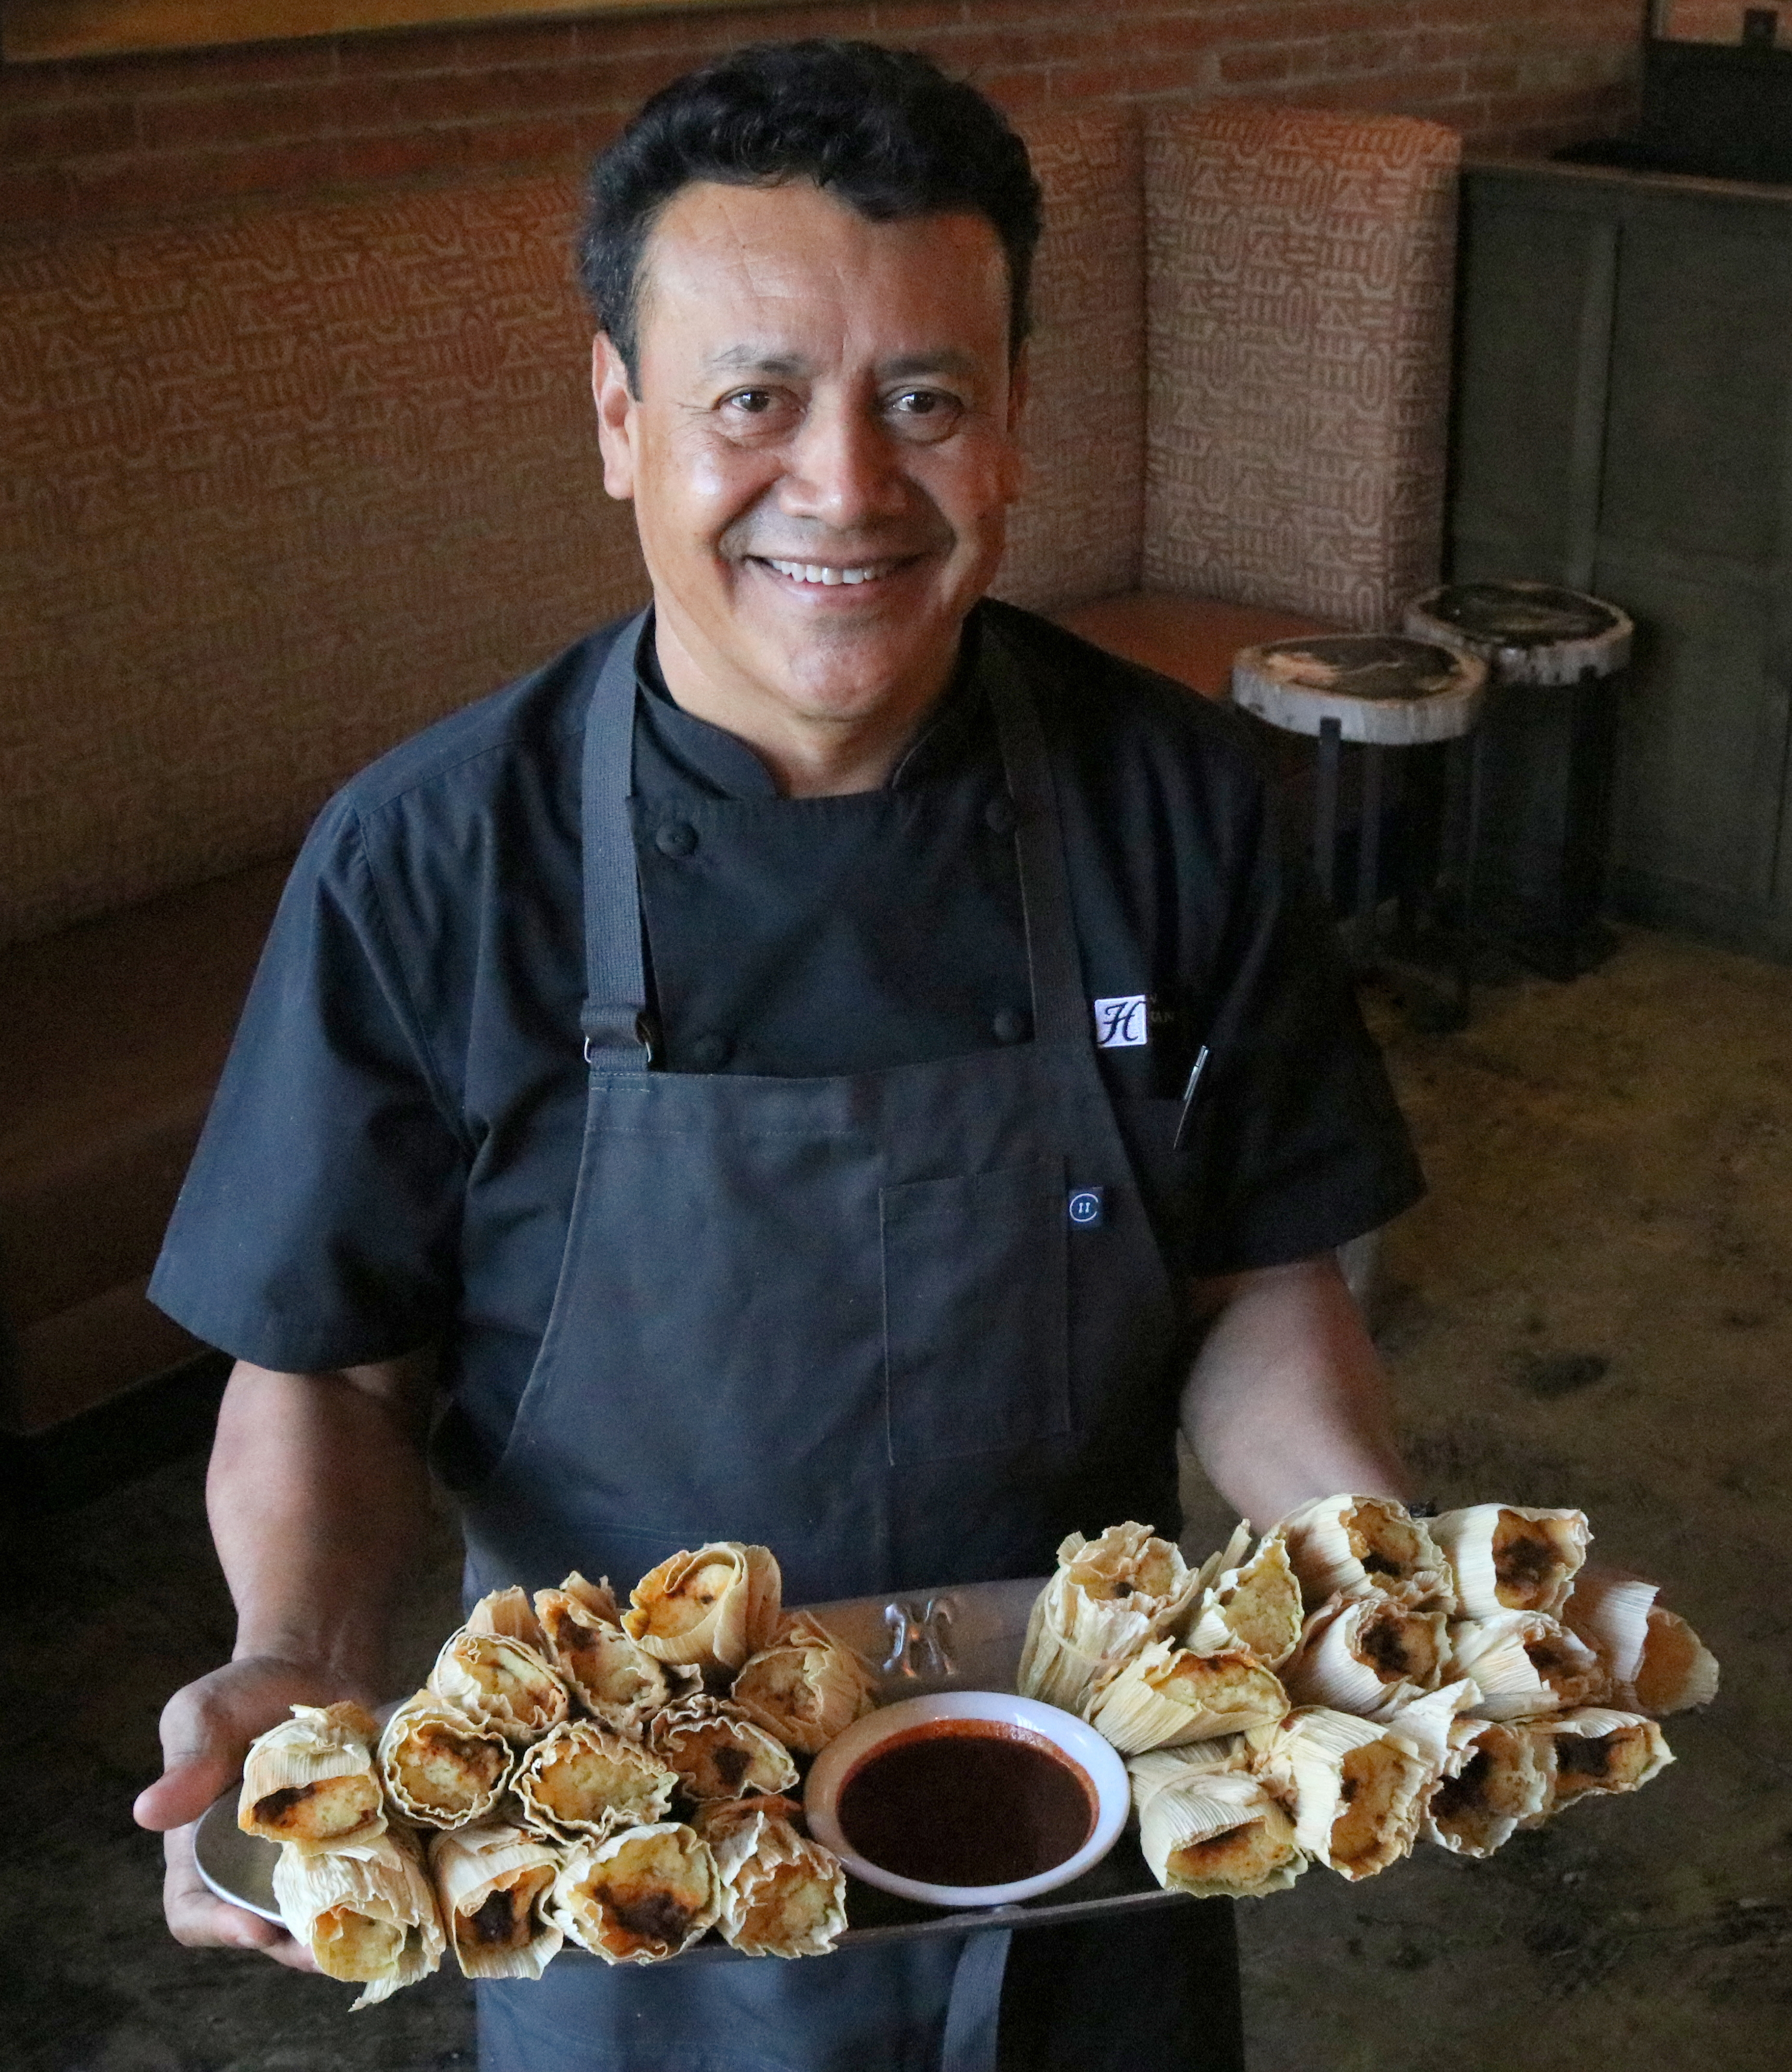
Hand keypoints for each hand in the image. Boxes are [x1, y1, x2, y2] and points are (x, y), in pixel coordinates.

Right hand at [133, 1655, 374, 1967]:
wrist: (312, 1665)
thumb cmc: (241, 1694)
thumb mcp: (201, 1716)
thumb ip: (185, 1763)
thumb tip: (147, 1812)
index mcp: (203, 1851)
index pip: (194, 1910)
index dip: (219, 1927)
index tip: (254, 1929)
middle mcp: (255, 1869)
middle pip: (268, 1927)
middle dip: (299, 1946)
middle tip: (330, 1952)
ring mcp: (312, 1858)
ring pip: (327, 1913)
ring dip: (353, 1928)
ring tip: (381, 1933)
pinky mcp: (362, 1838)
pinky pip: (376, 1874)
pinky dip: (396, 1882)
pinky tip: (421, 1881)